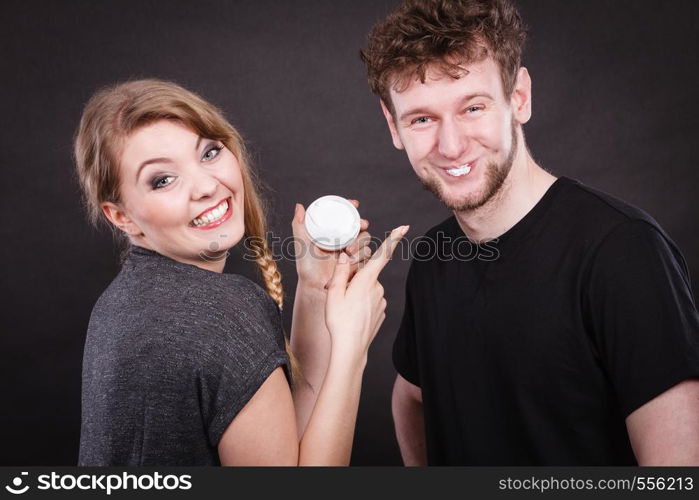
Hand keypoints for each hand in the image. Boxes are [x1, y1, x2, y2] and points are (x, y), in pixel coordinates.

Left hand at [291, 199, 372, 289]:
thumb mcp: (302, 243)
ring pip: (366, 243)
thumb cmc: (306, 265)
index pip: (347, 218)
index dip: (353, 209)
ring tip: (348, 252)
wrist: (314, 286)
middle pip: (361, 229)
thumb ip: (299, 225)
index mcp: (335, 233)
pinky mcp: (358, 265)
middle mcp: (346, 241)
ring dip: (360, 245)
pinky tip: (350, 262)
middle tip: (358, 229)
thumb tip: (299, 206)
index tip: (355, 204)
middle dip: (361, 228)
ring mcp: (353, 253)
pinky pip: (366, 259)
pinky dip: (360, 258)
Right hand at [324, 225, 408, 357]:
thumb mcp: (333, 292)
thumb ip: (340, 271)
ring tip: (343, 308)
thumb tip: (346, 256)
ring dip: (355, 293)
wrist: (350, 348)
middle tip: (337, 293)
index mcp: (366, 280)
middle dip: (353, 279)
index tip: (404, 227)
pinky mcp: (381, 312)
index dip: (393, 239)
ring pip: (366, 289)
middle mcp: (378, 288)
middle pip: (365, 274)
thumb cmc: (339, 320)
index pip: (382, 255)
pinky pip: (370, 301)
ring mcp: (381, 301)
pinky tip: (352, 316)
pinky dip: (360, 304)